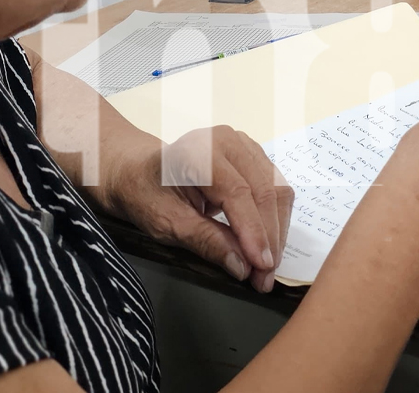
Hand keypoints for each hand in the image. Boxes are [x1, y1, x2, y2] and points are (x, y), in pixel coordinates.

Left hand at [104, 127, 293, 292]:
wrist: (140, 172)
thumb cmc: (146, 194)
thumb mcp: (166, 224)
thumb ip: (206, 241)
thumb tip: (242, 266)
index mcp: (199, 151)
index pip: (238, 192)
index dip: (253, 231)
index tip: (260, 266)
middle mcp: (227, 140)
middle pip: (264, 190)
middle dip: (269, 238)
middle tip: (265, 277)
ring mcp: (244, 144)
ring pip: (277, 190)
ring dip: (277, 231)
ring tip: (267, 267)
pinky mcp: (254, 155)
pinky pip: (276, 188)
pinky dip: (275, 219)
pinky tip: (267, 244)